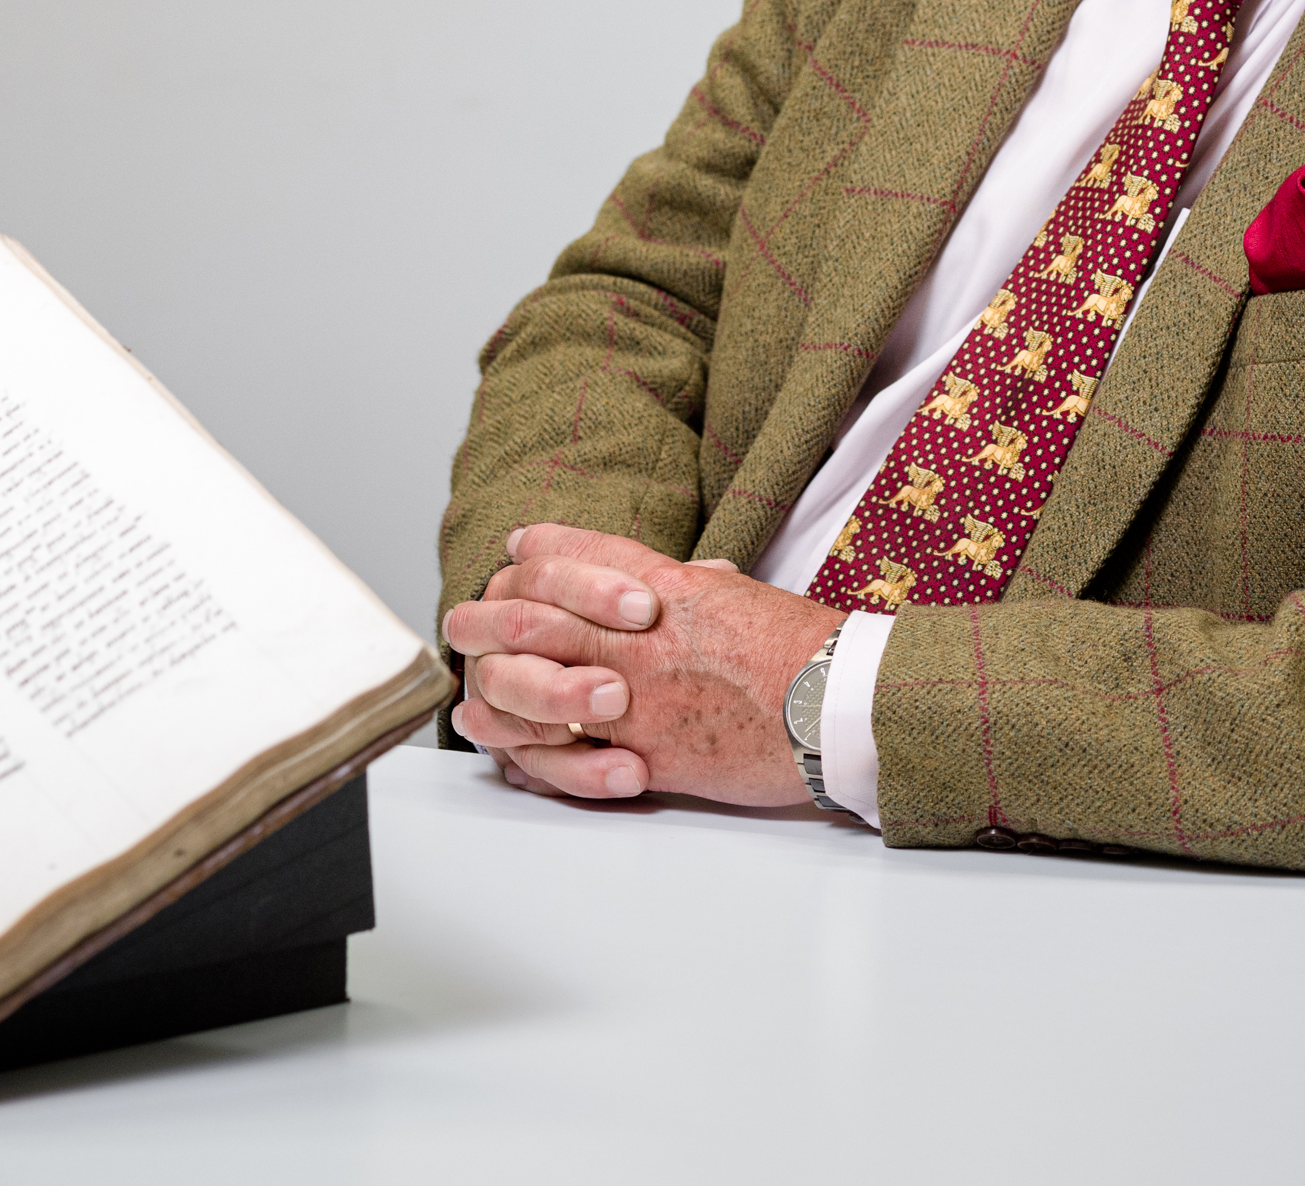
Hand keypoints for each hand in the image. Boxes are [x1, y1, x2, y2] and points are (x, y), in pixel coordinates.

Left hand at [442, 525, 842, 806]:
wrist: (840, 707)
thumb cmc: (811, 651)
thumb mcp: (749, 599)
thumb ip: (706, 590)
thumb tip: (694, 579)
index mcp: (667, 585)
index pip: (576, 554)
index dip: (537, 551)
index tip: (517, 550)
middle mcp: (637, 635)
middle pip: (530, 614)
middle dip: (488, 616)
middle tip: (464, 619)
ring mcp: (634, 696)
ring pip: (529, 682)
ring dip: (491, 682)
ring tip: (471, 685)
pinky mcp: (642, 754)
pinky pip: (562, 754)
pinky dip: (525, 750)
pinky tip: (505, 745)